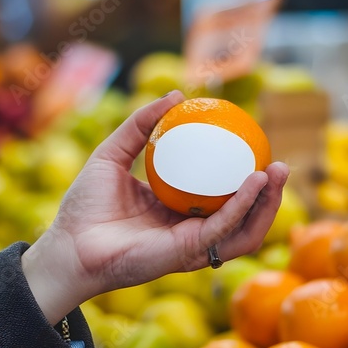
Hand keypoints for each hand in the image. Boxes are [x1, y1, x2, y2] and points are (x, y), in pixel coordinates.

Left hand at [22, 91, 289, 323]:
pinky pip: (224, 228)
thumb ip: (140, 125)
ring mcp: (193, 245)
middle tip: (280, 164)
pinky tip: (255, 180)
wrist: (67, 245)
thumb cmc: (86, 206)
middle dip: (269, 195)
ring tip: (277, 172)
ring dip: (267, 204)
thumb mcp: (113, 154)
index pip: (223, 197)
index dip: (245, 178)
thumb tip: (175, 93)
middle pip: (244, 217)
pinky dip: (243, 204)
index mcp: (180, 211)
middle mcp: (192, 230)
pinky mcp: (187, 253)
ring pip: (245, 230)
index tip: (256, 150)